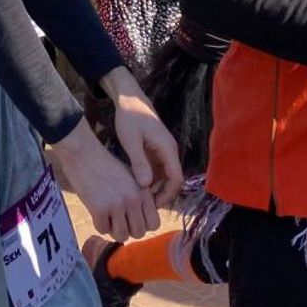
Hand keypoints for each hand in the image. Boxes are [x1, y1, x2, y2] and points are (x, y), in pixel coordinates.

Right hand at [51, 119, 160, 241]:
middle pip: (139, 233)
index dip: (143, 224)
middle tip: (118, 219)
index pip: (154, 224)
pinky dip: (99, 224)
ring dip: (114, 230)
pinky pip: (103, 230)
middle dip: (128, 230)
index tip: (132, 218)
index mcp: (144, 191)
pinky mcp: (99, 209)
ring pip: (122, 236)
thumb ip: (140, 198)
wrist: (83, 154)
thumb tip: (143, 222)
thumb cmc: (106, 166)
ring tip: (108, 217)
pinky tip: (96, 211)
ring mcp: (117, 204)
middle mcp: (133, 199)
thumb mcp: (131, 178)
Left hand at [102, 67, 183, 204]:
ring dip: (156, 188)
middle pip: (173, 180)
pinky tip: (137, 187)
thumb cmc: (130, 117)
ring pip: (165, 176)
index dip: (167, 195)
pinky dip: (151, 180)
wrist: (130, 98)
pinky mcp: (156, 150)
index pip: (176, 178)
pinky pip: (158, 170)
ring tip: (140, 201)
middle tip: (145, 207)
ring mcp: (163, 151)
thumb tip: (146, 185)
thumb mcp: (131, 140)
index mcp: (167, 149)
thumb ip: (139, 162)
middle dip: (162, 195)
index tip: (152, 205)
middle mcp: (169, 151)